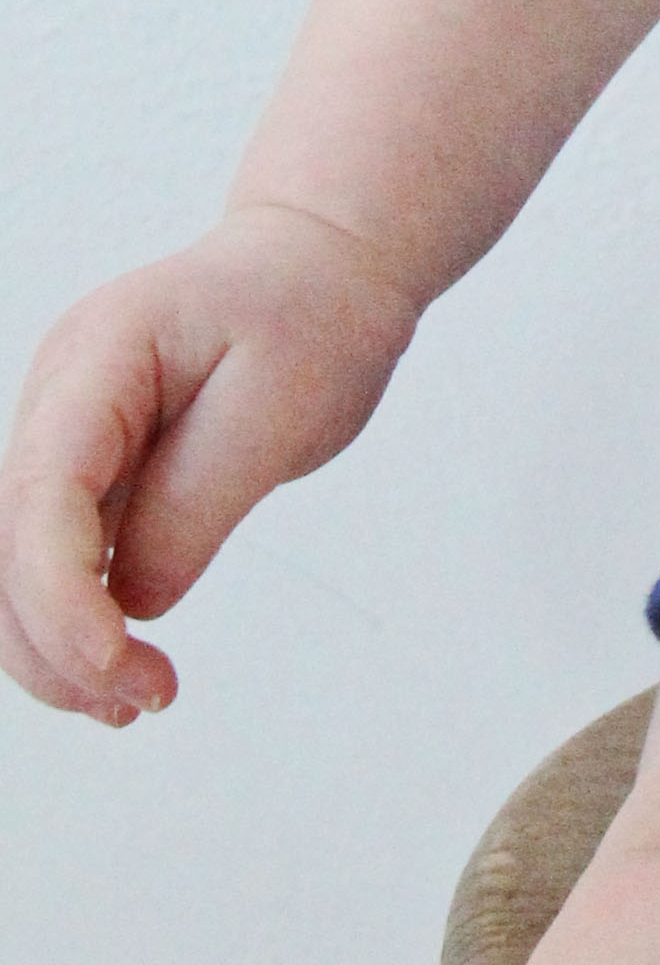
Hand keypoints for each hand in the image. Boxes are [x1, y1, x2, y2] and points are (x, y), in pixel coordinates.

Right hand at [0, 207, 418, 722]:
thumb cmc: (313, 314)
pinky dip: (78, 619)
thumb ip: (196, 506)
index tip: (117, 665)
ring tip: (136, 701)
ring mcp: (64, 430)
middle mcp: (58, 395)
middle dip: (55, 640)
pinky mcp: (87, 465)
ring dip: (56, 646)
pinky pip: (57, 554)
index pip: (44, 490)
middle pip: (11, 540)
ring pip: (19, 561)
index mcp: (100, 356)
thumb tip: (132, 600)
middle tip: (142, 701)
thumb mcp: (282, 409)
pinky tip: (123, 670)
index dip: (61, 594)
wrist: (323, 263)